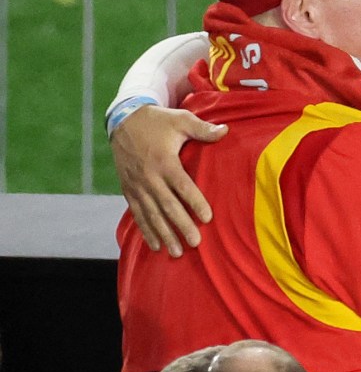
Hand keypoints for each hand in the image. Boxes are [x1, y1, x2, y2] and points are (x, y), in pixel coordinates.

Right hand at [110, 105, 226, 256]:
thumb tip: (226, 131)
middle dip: (181, 226)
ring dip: (164, 234)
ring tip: (177, 252)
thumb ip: (203, 129)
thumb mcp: (181, 120)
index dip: (195, 202)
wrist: (123, 120)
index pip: (182, 186)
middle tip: (195, 243)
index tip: (208, 217)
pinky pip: (138, 214)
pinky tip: (156, 245)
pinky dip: (146, 231)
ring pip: (152, 215)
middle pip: (167, 206)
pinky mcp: (128, 190)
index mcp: (164, 161)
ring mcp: (137, 186)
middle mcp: (149, 177)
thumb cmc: (158, 121)